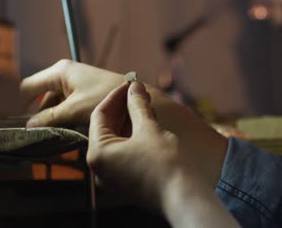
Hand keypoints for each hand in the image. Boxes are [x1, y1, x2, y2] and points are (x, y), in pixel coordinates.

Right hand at [20, 60, 123, 127]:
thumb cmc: (107, 97)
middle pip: (42, 97)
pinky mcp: (84, 93)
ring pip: (55, 103)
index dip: (22, 105)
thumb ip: (50, 118)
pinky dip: (66, 117)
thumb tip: (29, 126)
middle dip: (40, 115)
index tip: (21, 124)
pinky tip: (68, 131)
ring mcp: (76, 83)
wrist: (135, 98)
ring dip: (54, 118)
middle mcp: (65, 74)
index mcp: (60, 72)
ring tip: (55, 135)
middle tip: (40, 135)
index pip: (29, 86)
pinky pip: (67, 105)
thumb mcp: (75, 109)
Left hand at [21, 60, 228, 192]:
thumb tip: (134, 86)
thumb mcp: (149, 128)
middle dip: (122, 108)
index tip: (130, 83)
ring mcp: (112, 178)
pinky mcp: (126, 182)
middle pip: (105, 129)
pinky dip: (132, 138)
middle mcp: (100, 169)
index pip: (99, 116)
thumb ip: (138, 104)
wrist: (183, 198)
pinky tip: (147, 125)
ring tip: (145, 105)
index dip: (115, 96)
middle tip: (138, 92)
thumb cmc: (164, 164)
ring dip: (129, 122)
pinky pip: (124, 153)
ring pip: (116, 141)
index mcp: (98, 154)